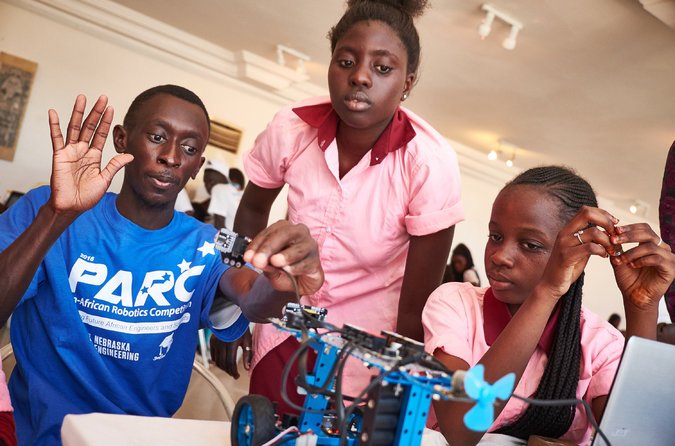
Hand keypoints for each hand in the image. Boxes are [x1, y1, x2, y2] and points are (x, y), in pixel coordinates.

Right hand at [48, 95, 132, 214]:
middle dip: (96, 112)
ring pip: (75, 127)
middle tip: (102, 97)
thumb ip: (115, 165)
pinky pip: (56, 138)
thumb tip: (130, 155)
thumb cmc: (87, 196)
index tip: (112, 108)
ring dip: (78, 112)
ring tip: (82, 97)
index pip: (101, 134)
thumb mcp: (105, 179)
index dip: (106, 122)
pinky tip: (53, 112)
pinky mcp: (59, 156)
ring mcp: (70, 151)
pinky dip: (54, 125)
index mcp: (94, 156)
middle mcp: (82, 150)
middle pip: (90, 126)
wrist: (71, 207)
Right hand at [210, 329, 252, 378]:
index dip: (233, 371)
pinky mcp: (211, 341)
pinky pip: (213, 355)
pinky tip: (223, 363)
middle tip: (234, 374)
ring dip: (223, 367)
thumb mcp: (247, 340)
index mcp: (231, 344)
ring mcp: (215, 342)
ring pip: (217, 361)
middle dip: (228, 371)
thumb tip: (247, 368)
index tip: (237, 376)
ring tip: (229, 369)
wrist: (231, 316)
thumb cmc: (241, 328)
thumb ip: (247, 354)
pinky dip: (217, 361)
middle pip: (223, 363)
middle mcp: (221, 344)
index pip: (230, 362)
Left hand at [243, 220, 323, 295]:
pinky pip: (306, 262)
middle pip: (284, 234)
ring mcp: (310, 245)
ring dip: (285, 256)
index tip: (248, 257)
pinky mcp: (316, 260)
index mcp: (284, 229)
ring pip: (298, 247)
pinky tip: (289, 271)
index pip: (269, 233)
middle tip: (258, 261)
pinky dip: (296, 267)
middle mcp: (298, 233)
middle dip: (269, 248)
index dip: (257, 245)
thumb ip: (264, 263)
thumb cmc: (285, 270)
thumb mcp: (270, 268)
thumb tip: (255, 260)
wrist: (301, 284)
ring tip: (275, 262)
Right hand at [538, 206, 618, 298]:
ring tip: (611, 250)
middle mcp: (564, 233)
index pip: (586, 210)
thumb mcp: (579, 250)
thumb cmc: (567, 268)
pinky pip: (590, 248)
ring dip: (608, 240)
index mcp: (567, 229)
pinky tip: (604, 256)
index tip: (614, 223)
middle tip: (614, 233)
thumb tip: (606, 231)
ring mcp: (564, 244)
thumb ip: (589, 240)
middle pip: (587, 213)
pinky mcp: (567, 256)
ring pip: (593, 232)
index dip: (603, 213)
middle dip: (606, 221)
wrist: (551, 285)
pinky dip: (602, 251)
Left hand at [609, 223, 674, 308]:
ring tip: (622, 259)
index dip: (629, 228)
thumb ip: (616, 246)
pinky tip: (632, 265)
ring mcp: (668, 258)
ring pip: (651, 246)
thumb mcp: (619, 258)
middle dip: (628, 235)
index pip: (643, 228)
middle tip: (614, 240)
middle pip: (648, 233)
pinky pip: (657, 259)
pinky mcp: (671, 268)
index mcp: (651, 243)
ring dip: (632, 252)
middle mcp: (662, 248)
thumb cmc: (628, 278)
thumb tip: (608, 231)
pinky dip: (642, 260)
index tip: (614, 230)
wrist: (634, 297)